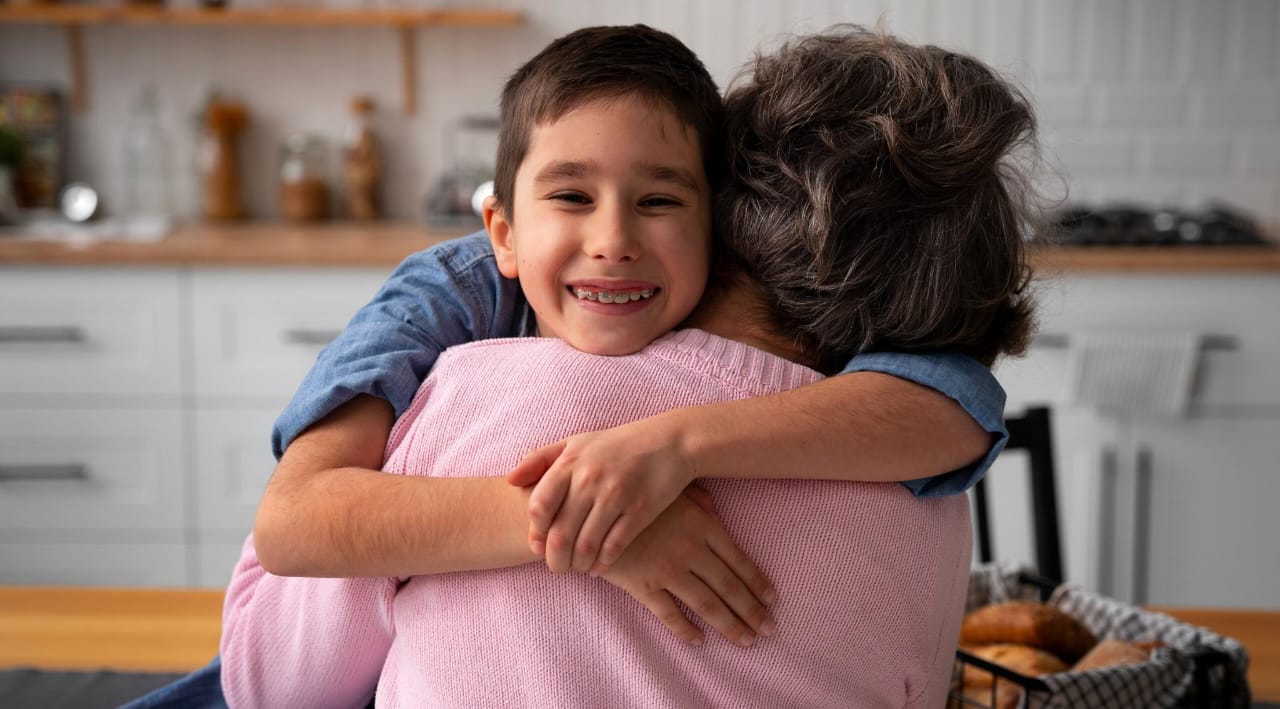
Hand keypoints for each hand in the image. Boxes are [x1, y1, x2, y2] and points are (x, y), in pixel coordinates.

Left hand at [507, 414, 696, 573]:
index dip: (534, 532)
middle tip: (556, 568)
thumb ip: (541, 459)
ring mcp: (617, 496)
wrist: (671, 443)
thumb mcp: (577, 442)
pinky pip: (614, 547)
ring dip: (577, 564)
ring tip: (577, 568)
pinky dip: (602, 563)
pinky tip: (598, 566)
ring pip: (586, 545)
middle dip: (554, 560)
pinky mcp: (641, 510)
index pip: (539, 507)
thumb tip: (509, 480)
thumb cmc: (617, 445)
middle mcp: (590, 479)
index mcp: (571, 462)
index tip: (537, 546)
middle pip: (560, 534)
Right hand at [597, 485, 776, 646]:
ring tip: (746, 640)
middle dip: (752, 611)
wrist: (590, 509)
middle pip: (729, 587)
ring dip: (730, 625)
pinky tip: (700, 641)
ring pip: (707, 604)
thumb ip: (697, 499)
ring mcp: (668, 570)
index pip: (739, 560)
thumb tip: (714, 506)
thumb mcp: (671, 489)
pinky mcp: (644, 586)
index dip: (758, 582)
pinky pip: (670, 614)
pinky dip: (686, 630)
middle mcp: (691, 550)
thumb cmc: (633, 493)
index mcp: (702, 524)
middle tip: (770, 629)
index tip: (773, 599)